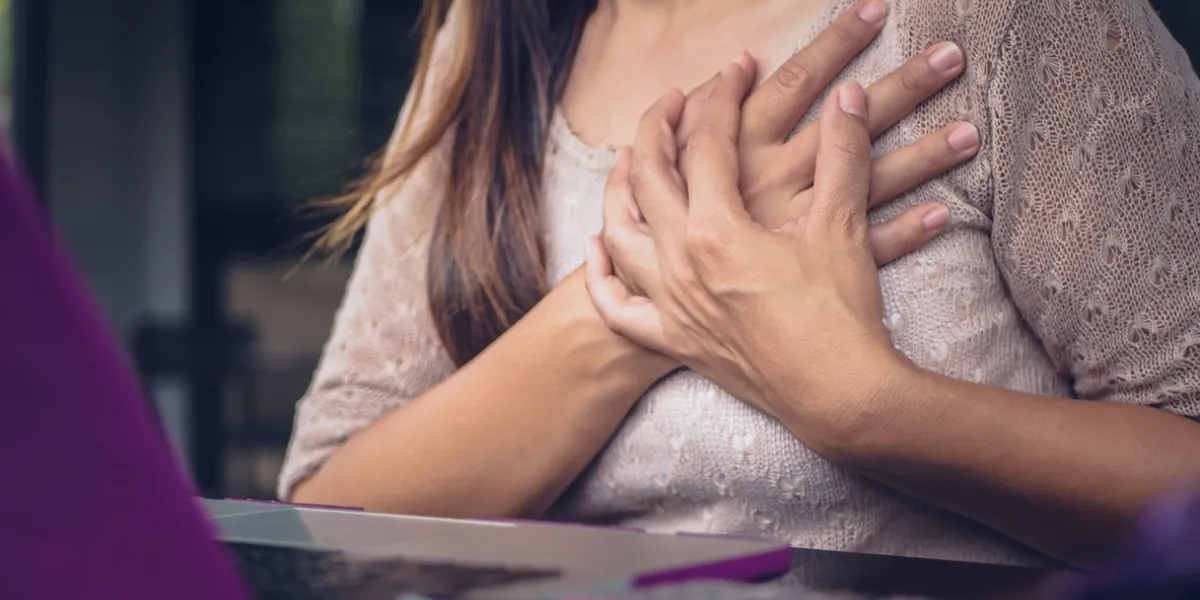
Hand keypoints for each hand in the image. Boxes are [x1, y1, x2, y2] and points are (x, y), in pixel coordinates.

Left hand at [585, 65, 901, 451]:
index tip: (735, 70)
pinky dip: (604, 275)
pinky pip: (619, 307)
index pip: (705, 145)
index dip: (721, 98)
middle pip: (647, 179)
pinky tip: (601, 249)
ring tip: (628, 163)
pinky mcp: (674, 340)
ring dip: (618, 191)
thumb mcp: (843, 225)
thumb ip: (843, 153)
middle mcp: (679, 263)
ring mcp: (670, 304)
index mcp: (716, 229)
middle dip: (656, 129)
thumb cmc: (840, 313)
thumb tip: (849, 96)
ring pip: (619, 235)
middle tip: (672, 101)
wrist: (838, 394)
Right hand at [666, 0, 974, 258]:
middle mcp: (772, 183)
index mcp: (737, 152)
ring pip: (871, 184)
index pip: (793, 83)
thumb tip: (727, 72)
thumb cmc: (664, 242)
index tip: (871, 12)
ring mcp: (796, 228)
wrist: (654, 321)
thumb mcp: (673, 171)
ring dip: (923, 155)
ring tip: (970, 131)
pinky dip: (906, 232)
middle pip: (850, 123)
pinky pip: (869, 249)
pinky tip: (943, 212)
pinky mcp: (810, 271)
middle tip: (949, 54)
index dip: (832, 46)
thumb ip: (698, 123)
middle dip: (901, 84)